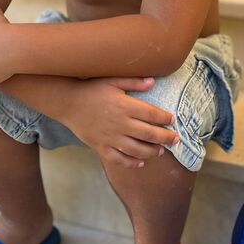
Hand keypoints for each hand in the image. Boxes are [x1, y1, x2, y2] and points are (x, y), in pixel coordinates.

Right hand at [59, 76, 178, 169]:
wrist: (68, 103)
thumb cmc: (91, 89)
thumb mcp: (112, 81)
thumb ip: (133, 82)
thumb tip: (153, 82)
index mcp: (124, 106)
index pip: (151, 114)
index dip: (165, 118)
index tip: (172, 120)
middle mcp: (120, 123)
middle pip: (149, 134)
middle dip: (165, 138)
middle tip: (175, 139)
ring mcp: (110, 137)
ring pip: (137, 149)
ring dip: (152, 152)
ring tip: (160, 151)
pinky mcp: (101, 146)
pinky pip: (118, 159)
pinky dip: (131, 163)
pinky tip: (140, 163)